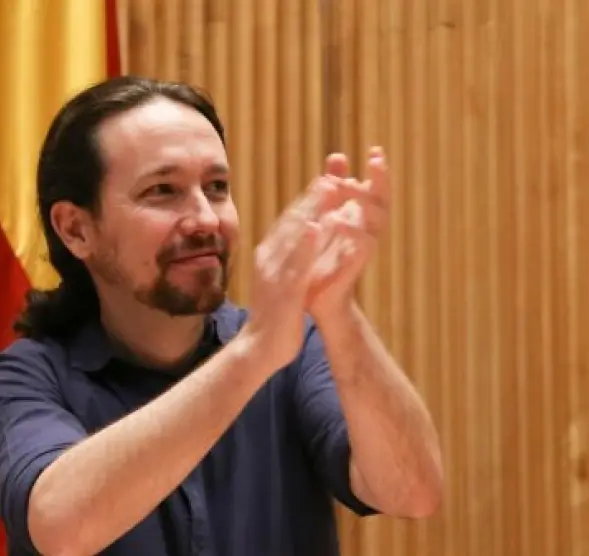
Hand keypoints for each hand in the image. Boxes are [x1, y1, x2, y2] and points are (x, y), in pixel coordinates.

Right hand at [242, 176, 346, 369]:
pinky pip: (297, 262)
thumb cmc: (273, 315)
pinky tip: (319, 227)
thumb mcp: (280, 281)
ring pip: (295, 235)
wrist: (257, 349)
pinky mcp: (282, 290)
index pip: (289, 222)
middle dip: (312, 197)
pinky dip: (307, 243)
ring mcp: (274, 273)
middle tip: (331, 175)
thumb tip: (301, 241)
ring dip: (313, 210)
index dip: (308, 200)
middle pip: (292, 221)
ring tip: (330, 189)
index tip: (325, 181)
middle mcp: (269, 259)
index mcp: (268, 255)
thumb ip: (289, 260)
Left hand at [307, 147, 391, 321]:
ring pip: (375, 220)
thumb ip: (333, 187)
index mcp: (363, 217)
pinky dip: (352, 231)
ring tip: (344, 182)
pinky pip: (361, 246)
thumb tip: (337, 155)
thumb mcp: (327, 214)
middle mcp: (369, 230)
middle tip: (375, 158)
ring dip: (362, 200)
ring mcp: (364, 248)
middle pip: (383, 200)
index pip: (377, 190)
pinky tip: (338, 218)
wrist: (319, 297)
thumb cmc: (324, 254)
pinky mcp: (354, 266)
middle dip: (381, 179)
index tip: (375, 150)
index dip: (379, 171)